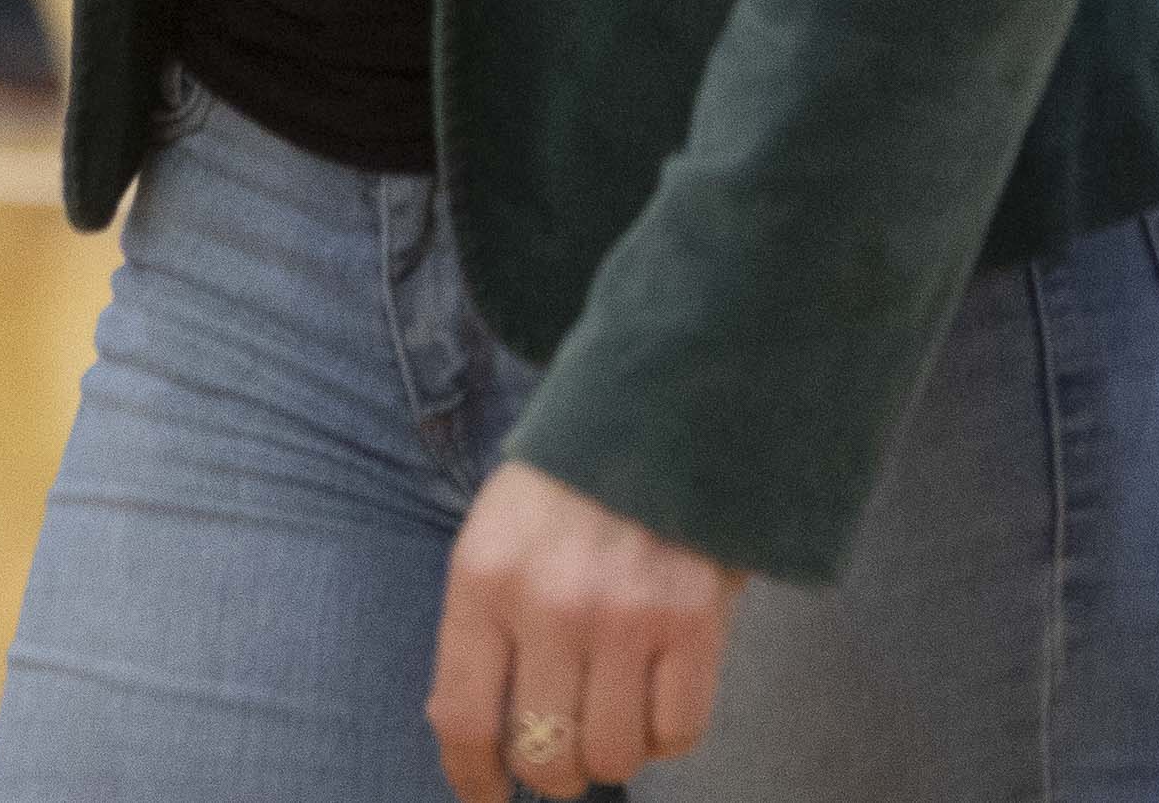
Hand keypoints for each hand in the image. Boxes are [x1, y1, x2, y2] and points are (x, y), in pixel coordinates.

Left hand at [428, 459, 744, 802]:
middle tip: (571, 745)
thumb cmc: (577, 475)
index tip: (488, 797)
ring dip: (616, 751)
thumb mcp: (500, 531)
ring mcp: (625, 612)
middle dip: (557, 768)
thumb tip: (475, 740)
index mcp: (486, 576)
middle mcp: (549, 601)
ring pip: (614, 756)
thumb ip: (483, 627)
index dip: (475, 778)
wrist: (671, 397)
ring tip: (621, 712)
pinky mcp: (694, 616)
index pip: (464, 719)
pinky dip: (671, 732)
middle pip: (543, 754)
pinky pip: (678, 731)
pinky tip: (664, 693)